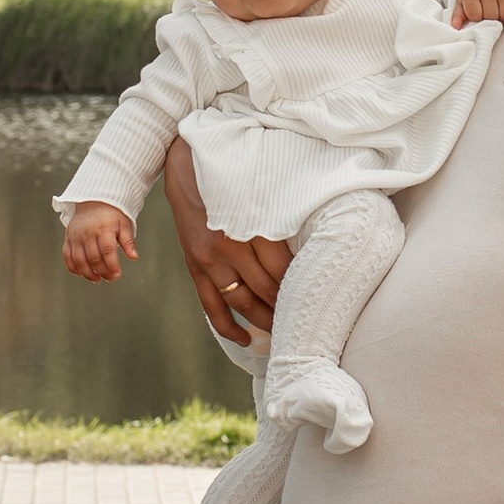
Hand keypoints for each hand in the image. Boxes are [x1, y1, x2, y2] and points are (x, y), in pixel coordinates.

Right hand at [62, 201, 137, 282]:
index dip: (112, 265)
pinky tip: (82, 274)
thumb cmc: (111, 215)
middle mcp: (88, 233)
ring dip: (88, 274)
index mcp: (103, 229)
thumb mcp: (124, 225)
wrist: (93, 202)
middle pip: (94, 258)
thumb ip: (128, 242)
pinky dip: (73, 268)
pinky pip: (67, 257)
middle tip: (110, 278)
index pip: (107, 251)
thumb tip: (134, 257)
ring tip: (97, 279)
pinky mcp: (68, 239)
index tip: (117, 275)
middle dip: (102, 272)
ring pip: (79, 260)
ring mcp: (76, 236)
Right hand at [162, 136, 293, 341]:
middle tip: (308, 318)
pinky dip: (228, 328)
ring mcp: (209, 260)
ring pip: (243, 302)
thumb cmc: (233, 172)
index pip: (284, 269)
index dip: (302, 286)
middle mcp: (230, 246)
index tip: (317, 296)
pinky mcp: (194, 267)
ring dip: (265, 319)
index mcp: (252, 224)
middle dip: (288, 306)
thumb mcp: (261, 187)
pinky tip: (245, 339)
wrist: (186, 164)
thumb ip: (281, 215)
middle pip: (267, 289)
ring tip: (284, 330)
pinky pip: (211, 307)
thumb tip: (312, 244)